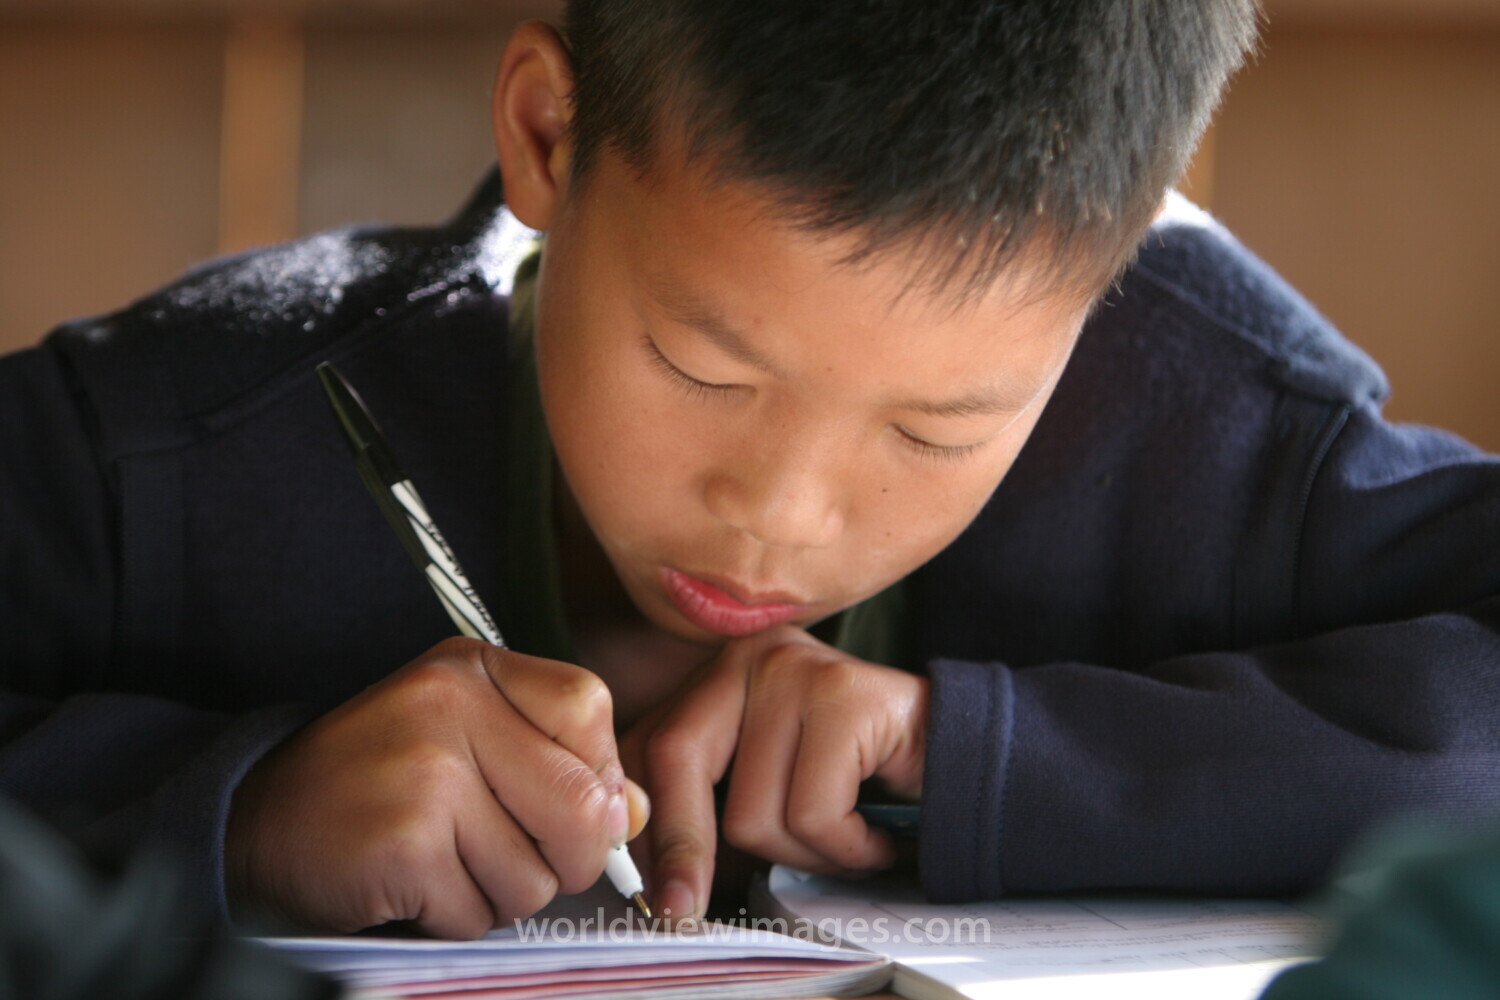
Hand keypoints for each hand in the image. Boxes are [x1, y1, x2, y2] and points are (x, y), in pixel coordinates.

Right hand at [225, 637, 647, 937]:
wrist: (252, 823)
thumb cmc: (377, 783)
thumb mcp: (466, 741)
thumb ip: (558, 765)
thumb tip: (635, 813)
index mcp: (472, 667)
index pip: (589, 709)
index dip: (595, 774)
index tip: (562, 803)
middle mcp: (449, 705)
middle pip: (582, 807)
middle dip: (563, 859)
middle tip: (511, 856)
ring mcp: (425, 771)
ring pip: (536, 874)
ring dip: (500, 894)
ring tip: (445, 864)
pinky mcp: (402, 842)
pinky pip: (479, 913)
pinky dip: (454, 918)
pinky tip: (412, 886)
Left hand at [620, 625, 926, 921]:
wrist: (967, 756)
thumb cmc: (861, 779)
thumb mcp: (769, 778)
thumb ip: (712, 798)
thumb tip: (651, 871)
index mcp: (722, 672)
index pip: (646, 744)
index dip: (641, 824)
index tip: (645, 886)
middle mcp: (751, 656)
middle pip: (677, 758)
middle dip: (683, 849)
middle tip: (684, 911)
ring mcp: (798, 669)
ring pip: (753, 809)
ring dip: (805, 855)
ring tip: (846, 840)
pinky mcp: (846, 697)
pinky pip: (814, 814)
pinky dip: (848, 848)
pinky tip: (874, 835)